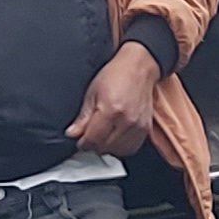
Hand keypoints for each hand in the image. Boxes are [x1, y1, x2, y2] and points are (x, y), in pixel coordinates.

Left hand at [67, 41, 164, 155]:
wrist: (139, 67)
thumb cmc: (115, 75)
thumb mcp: (92, 93)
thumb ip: (83, 117)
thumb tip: (72, 134)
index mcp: (110, 110)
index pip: (93, 140)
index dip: (83, 143)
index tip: (80, 140)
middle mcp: (126, 120)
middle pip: (104, 147)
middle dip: (94, 145)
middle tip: (90, 136)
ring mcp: (138, 126)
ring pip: (117, 150)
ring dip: (107, 147)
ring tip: (103, 135)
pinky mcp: (146, 128)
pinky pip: (131, 148)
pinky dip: (121, 146)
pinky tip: (115, 136)